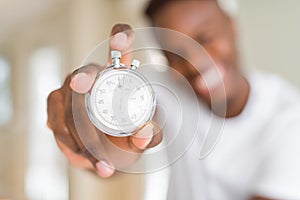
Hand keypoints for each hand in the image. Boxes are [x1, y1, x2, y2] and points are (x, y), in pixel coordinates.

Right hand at [47, 24, 161, 177]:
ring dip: (83, 138)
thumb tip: (144, 134)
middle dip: (83, 77)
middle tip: (81, 85)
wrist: (108, 151)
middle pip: (85, 73)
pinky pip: (58, 126)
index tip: (121, 40)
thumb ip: (149, 135)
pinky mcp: (55, 107)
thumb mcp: (145, 136)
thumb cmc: (129, 134)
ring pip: (68, 107)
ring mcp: (69, 90)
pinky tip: (88, 162)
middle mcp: (93, 77)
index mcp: (119, 74)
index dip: (121, 37)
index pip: (120, 48)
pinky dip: (73, 148)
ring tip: (104, 165)